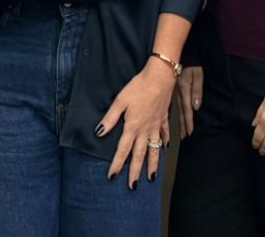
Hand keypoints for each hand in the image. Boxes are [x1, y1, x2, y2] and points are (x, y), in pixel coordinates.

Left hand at [98, 58, 175, 187]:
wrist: (160, 77)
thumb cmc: (138, 87)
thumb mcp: (120, 101)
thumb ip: (110, 118)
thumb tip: (99, 132)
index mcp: (132, 127)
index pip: (122, 150)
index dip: (116, 164)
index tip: (112, 177)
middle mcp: (145, 130)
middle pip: (139, 155)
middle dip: (135, 172)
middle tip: (133, 186)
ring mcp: (156, 126)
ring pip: (154, 149)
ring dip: (152, 164)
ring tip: (151, 177)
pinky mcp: (164, 119)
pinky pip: (165, 135)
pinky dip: (164, 143)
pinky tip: (165, 149)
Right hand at [175, 66, 203, 138]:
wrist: (176, 53)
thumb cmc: (191, 61)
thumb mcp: (197, 74)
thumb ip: (197, 90)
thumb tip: (196, 107)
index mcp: (183, 90)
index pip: (187, 109)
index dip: (188, 122)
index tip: (189, 133)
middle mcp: (176, 93)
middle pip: (180, 112)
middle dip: (182, 125)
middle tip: (183, 137)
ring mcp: (172, 91)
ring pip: (175, 109)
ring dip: (177, 121)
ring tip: (178, 132)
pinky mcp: (170, 89)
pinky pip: (171, 104)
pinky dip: (172, 113)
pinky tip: (171, 118)